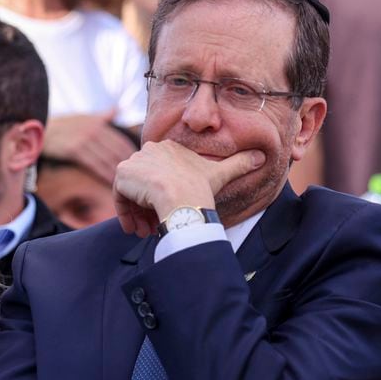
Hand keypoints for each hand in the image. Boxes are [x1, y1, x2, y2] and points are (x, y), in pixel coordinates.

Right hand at [43, 111, 135, 184]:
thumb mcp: (84, 117)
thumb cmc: (63, 125)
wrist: (41, 130)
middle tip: (137, 178)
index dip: (131, 154)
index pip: (121, 140)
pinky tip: (111, 182)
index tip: (140, 165)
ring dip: (118, 172)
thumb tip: (117, 109)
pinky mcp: (74, 150)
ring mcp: (84, 139)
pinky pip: (94, 164)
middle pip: (116, 151)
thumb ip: (102, 116)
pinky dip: (104, 174)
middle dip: (128, 165)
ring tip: (127, 184)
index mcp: (98, 123)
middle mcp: (93, 130)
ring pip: (107, 159)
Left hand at [113, 140, 263, 236]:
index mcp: (169, 147)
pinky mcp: (121, 174)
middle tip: (155, 227)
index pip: (160, 172)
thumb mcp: (222, 173)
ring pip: (132, 191)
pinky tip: (135, 229)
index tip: (169, 212)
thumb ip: (239, 163)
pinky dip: (125, 214)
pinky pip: (119, 196)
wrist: (181, 197)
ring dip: (138, 214)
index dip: (164, 194)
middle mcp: (149, 150)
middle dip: (149, 207)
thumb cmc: (201, 188)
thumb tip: (261, 156)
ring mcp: (134, 161)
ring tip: (146, 232)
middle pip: (145, 183)